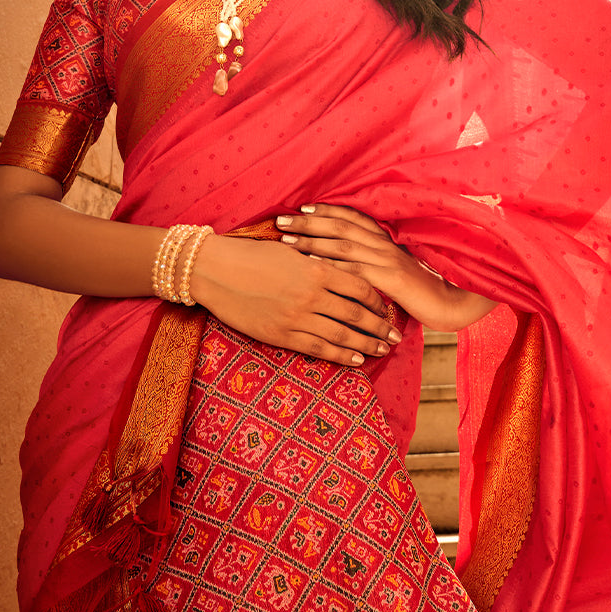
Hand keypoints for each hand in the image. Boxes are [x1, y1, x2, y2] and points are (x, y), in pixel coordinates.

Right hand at [189, 233, 400, 365]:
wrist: (214, 270)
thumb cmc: (249, 255)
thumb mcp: (289, 251)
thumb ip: (316, 261)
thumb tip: (338, 268)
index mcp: (316, 269)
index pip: (359, 286)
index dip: (376, 300)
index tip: (386, 307)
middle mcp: (312, 295)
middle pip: (357, 315)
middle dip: (379, 327)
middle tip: (396, 335)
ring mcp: (297, 317)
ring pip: (342, 335)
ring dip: (366, 344)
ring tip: (382, 350)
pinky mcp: (281, 334)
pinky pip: (318, 349)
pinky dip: (341, 356)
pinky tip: (356, 360)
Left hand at [275, 205, 495, 331]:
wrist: (451, 303)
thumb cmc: (421, 289)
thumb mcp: (396, 269)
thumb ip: (375, 260)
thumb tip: (348, 260)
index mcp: (386, 239)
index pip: (352, 217)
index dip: (326, 212)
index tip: (301, 209)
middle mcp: (384, 244)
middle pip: (340, 227)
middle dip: (308, 222)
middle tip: (280, 221)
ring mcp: (387, 260)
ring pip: (342, 245)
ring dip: (312, 241)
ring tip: (287, 241)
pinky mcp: (390, 279)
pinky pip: (354, 270)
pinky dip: (329, 266)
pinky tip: (309, 267)